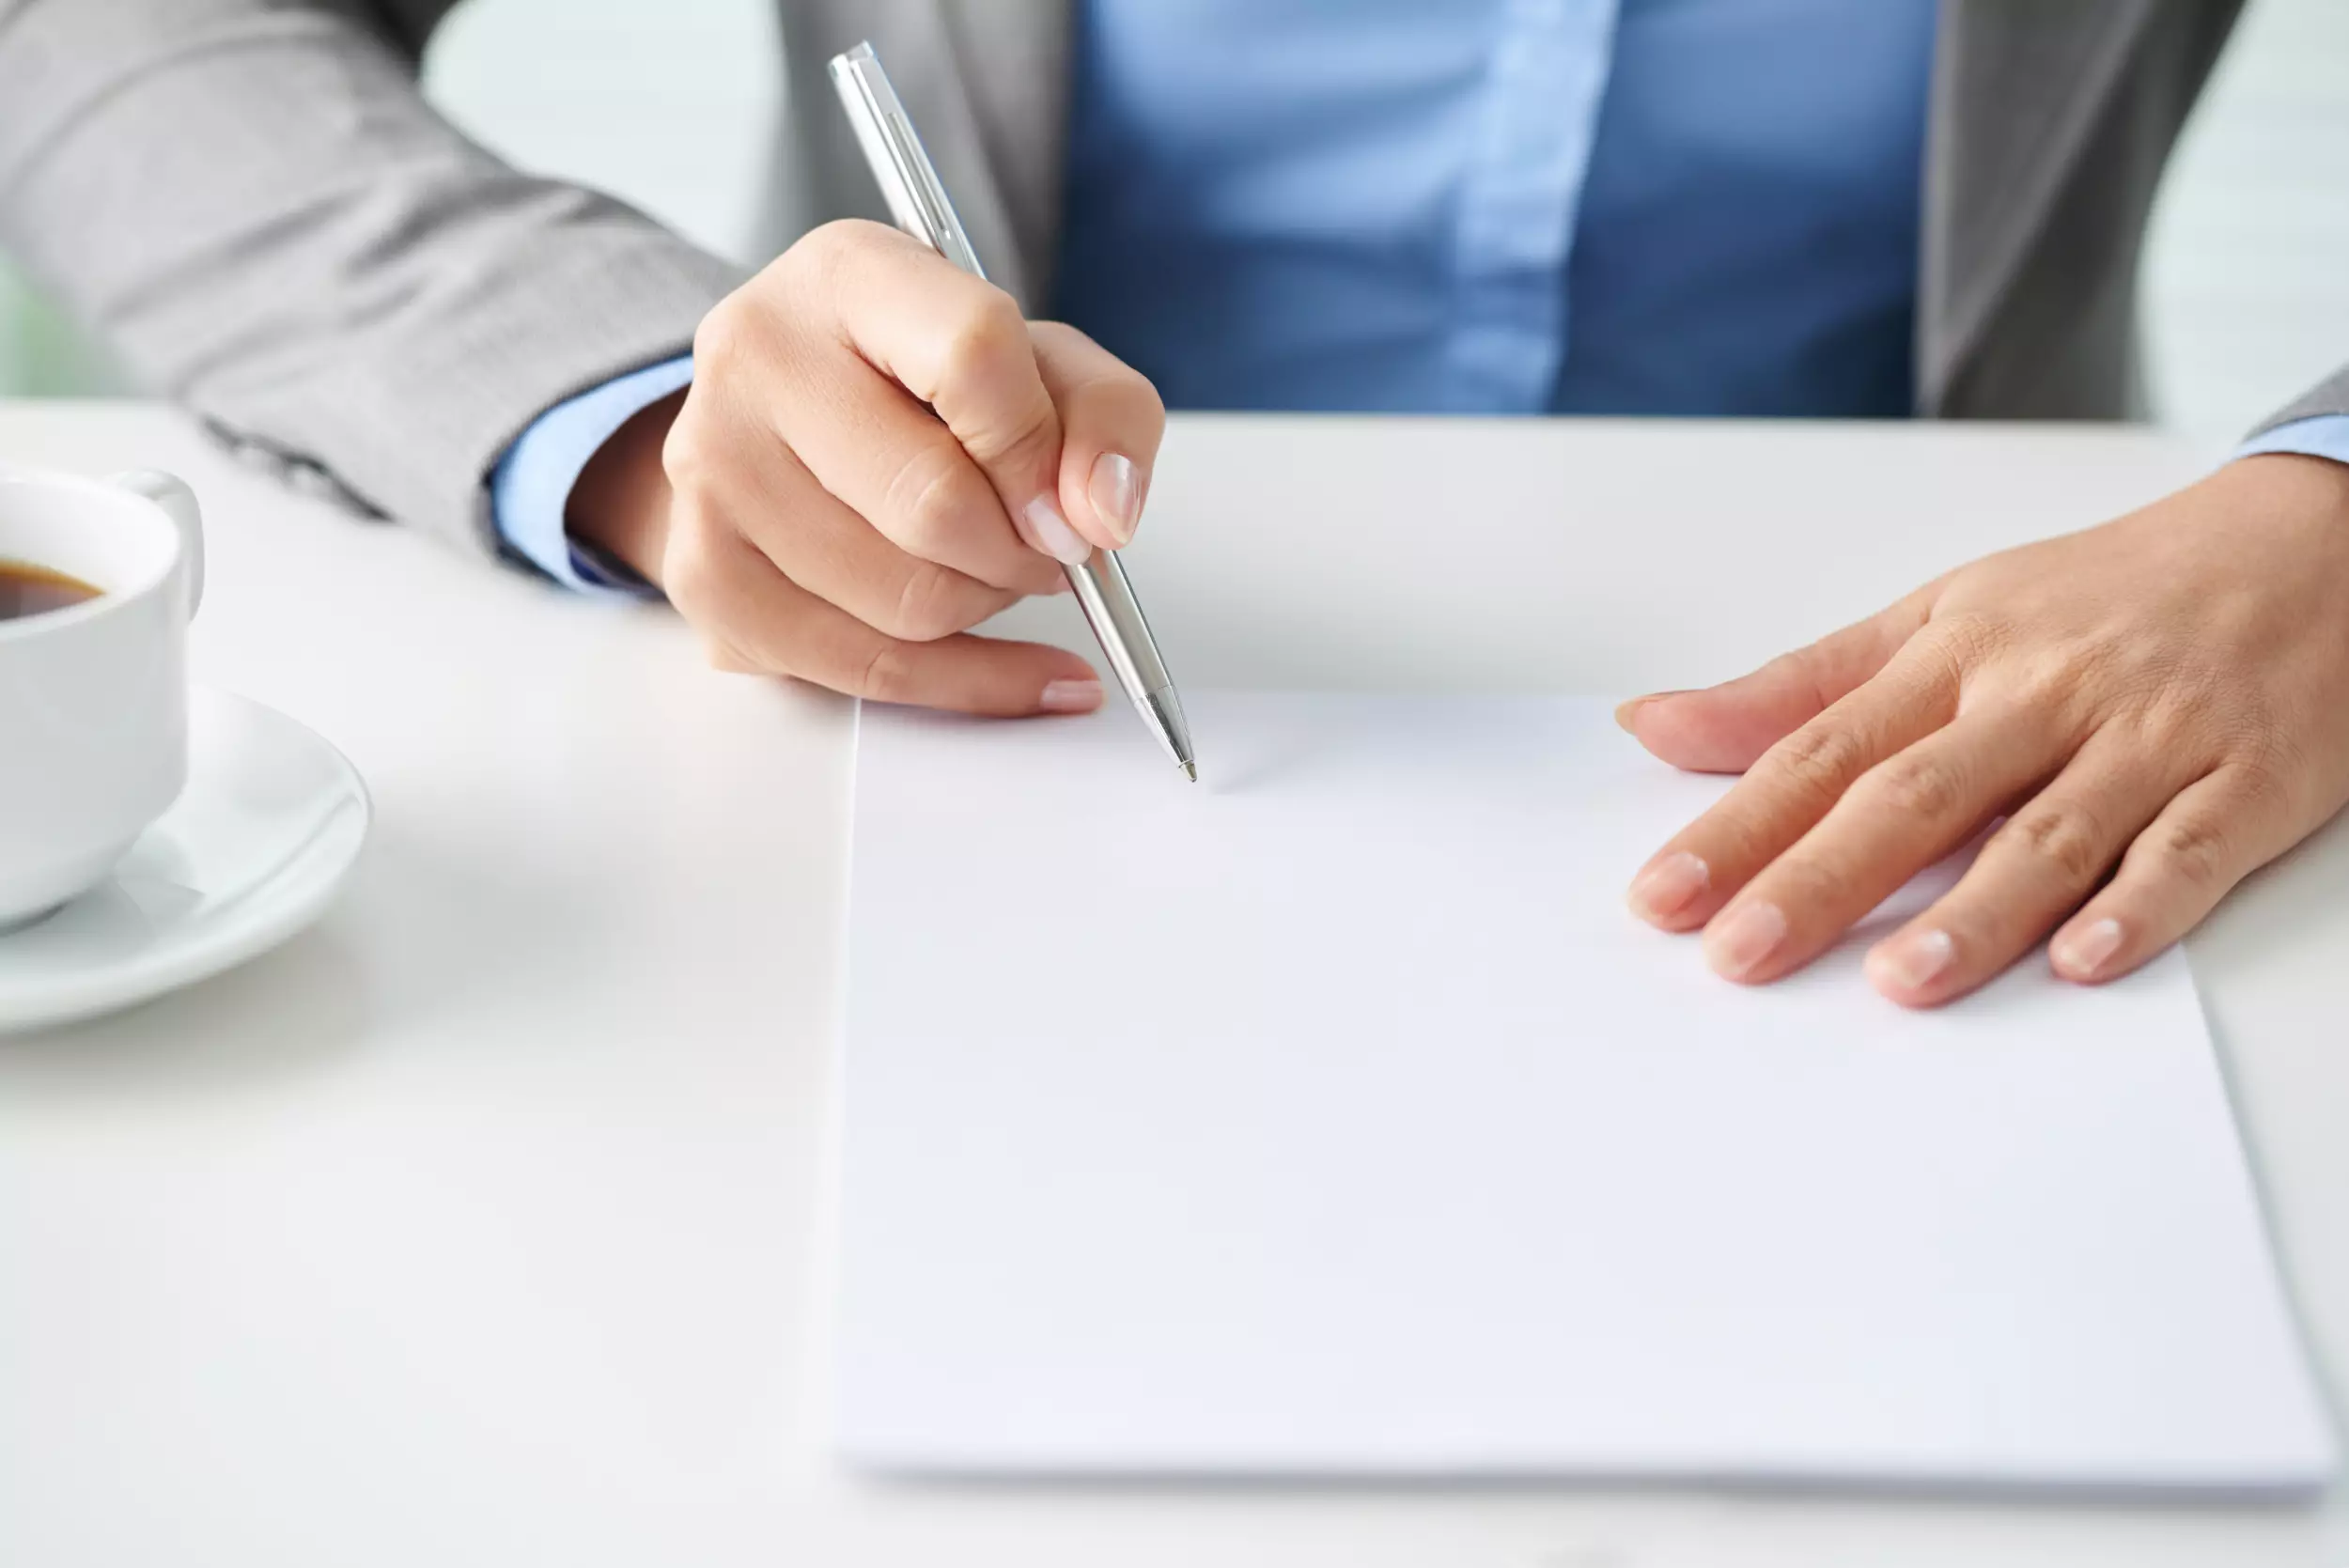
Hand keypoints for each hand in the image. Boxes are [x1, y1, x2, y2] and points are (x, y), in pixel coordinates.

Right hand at [568, 219, 1164, 714]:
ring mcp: (712, 469)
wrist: (796, 429)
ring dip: (983, 609)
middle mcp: (756, 356)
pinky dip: (962, 683)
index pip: (972, 355)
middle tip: (1043, 553)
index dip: (1043, 454)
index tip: (1073, 508)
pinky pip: (863, 671)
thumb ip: (1107, 418)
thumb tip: (1102, 514)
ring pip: (905, 602)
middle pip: (934, 503)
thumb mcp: (1045, 366)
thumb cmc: (930, 392)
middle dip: (1022, 554)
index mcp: (850, 275)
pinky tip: (1007, 666)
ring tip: (988, 573)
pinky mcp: (703, 573)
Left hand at [1620, 453, 2348, 1005]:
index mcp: (1956, 655)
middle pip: (1913, 795)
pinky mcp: (2249, 780)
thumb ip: (1800, 686)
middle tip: (1739, 952)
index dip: (1737, 824)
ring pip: (2047, 831)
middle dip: (1820, 878)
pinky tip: (2084, 958)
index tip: (1662, 893)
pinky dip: (2138, 903)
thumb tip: (1654, 725)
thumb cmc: (2107, 593)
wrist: (2313, 539)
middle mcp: (2041, 695)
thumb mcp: (1943, 615)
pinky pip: (2190, 850)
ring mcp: (2148, 739)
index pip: (1823, 748)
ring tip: (1899, 983)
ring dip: (1973, 911)